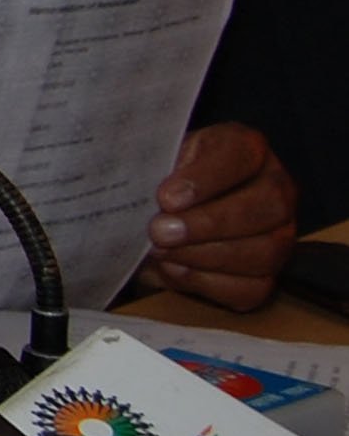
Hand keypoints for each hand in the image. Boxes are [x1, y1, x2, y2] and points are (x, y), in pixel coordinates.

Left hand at [144, 123, 295, 310]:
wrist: (163, 210)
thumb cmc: (165, 177)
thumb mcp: (159, 158)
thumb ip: (158, 167)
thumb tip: (156, 197)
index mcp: (248, 147)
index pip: (241, 155)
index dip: (205, 179)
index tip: (166, 197)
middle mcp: (276, 188)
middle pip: (266, 207)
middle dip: (208, 223)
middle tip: (160, 231)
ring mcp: (280, 234)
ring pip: (263, 252)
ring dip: (204, 255)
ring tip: (162, 251)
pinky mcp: (268, 274)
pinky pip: (252, 288)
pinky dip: (208, 282)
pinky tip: (176, 268)